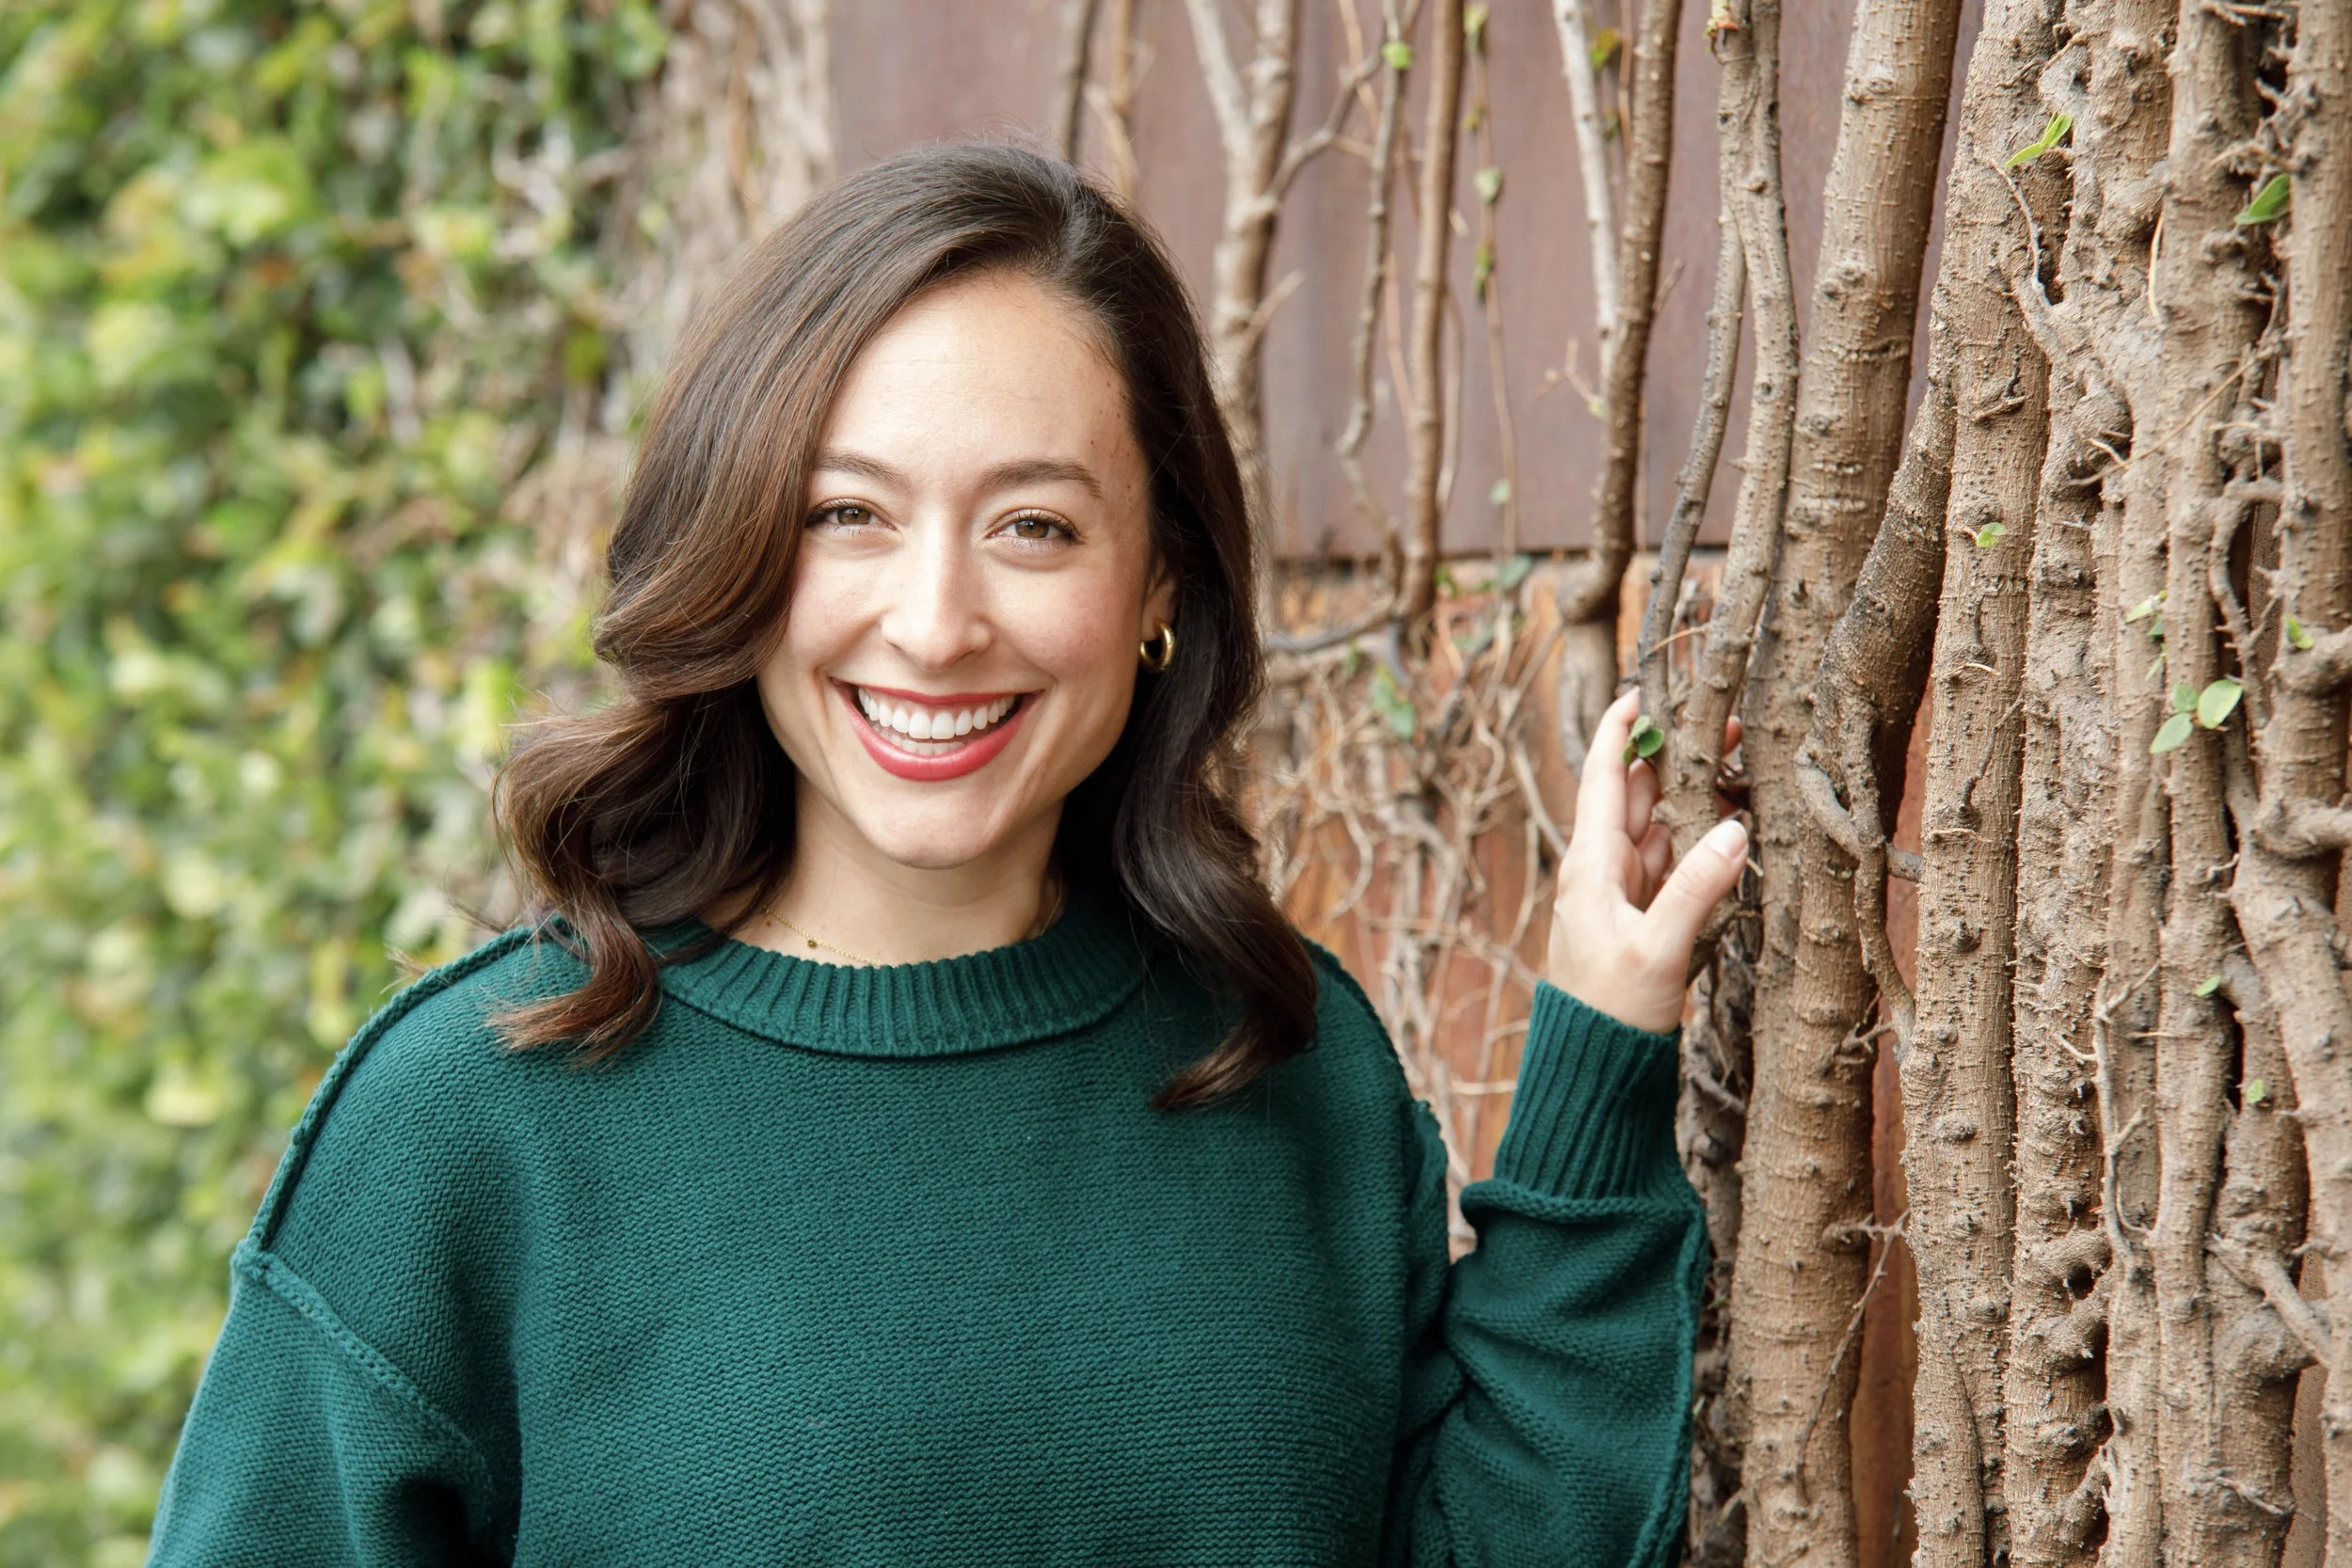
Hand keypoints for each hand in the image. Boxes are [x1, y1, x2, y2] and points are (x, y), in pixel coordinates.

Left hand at [1543, 688, 1748, 1034]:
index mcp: (1590, 864)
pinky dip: (1695, 845)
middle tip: (1725, 726)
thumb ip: (1696, 888)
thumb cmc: (1611, 1010)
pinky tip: (1725, 829)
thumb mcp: (1657, 948)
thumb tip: (1733, 828)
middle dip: (1674, 758)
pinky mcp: (1640, 920)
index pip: (1604, 778)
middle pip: (1637, 797)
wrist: (1594, 1072)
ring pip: (1657, 830)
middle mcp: (1600, 871)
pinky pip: (1669, 867)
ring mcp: (1620, 895)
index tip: (1643, 689)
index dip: (1621, 731)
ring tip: (1734, 765)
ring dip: (1690, 800)